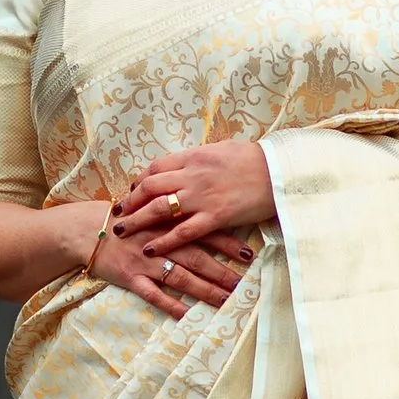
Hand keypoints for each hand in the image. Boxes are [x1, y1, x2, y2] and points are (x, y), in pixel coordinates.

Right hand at [89, 204, 255, 318]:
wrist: (85, 229)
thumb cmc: (123, 218)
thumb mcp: (150, 206)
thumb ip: (176, 210)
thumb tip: (208, 212)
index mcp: (166, 221)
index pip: (202, 231)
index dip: (227, 242)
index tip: (249, 253)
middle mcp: (159, 241)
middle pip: (196, 257)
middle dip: (221, 271)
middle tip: (244, 284)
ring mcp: (144, 261)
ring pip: (179, 277)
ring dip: (203, 290)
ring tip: (225, 301)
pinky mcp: (129, 277)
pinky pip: (151, 294)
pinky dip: (169, 304)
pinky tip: (186, 315)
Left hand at [113, 138, 276, 277]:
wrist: (279, 171)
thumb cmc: (254, 159)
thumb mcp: (222, 149)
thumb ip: (201, 157)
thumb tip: (188, 160)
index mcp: (194, 157)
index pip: (156, 167)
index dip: (140, 180)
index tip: (133, 190)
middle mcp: (192, 175)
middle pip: (150, 187)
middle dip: (130, 201)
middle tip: (118, 212)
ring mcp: (202, 197)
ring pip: (159, 208)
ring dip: (137, 220)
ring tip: (122, 230)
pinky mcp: (215, 217)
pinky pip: (183, 232)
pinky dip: (164, 241)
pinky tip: (150, 249)